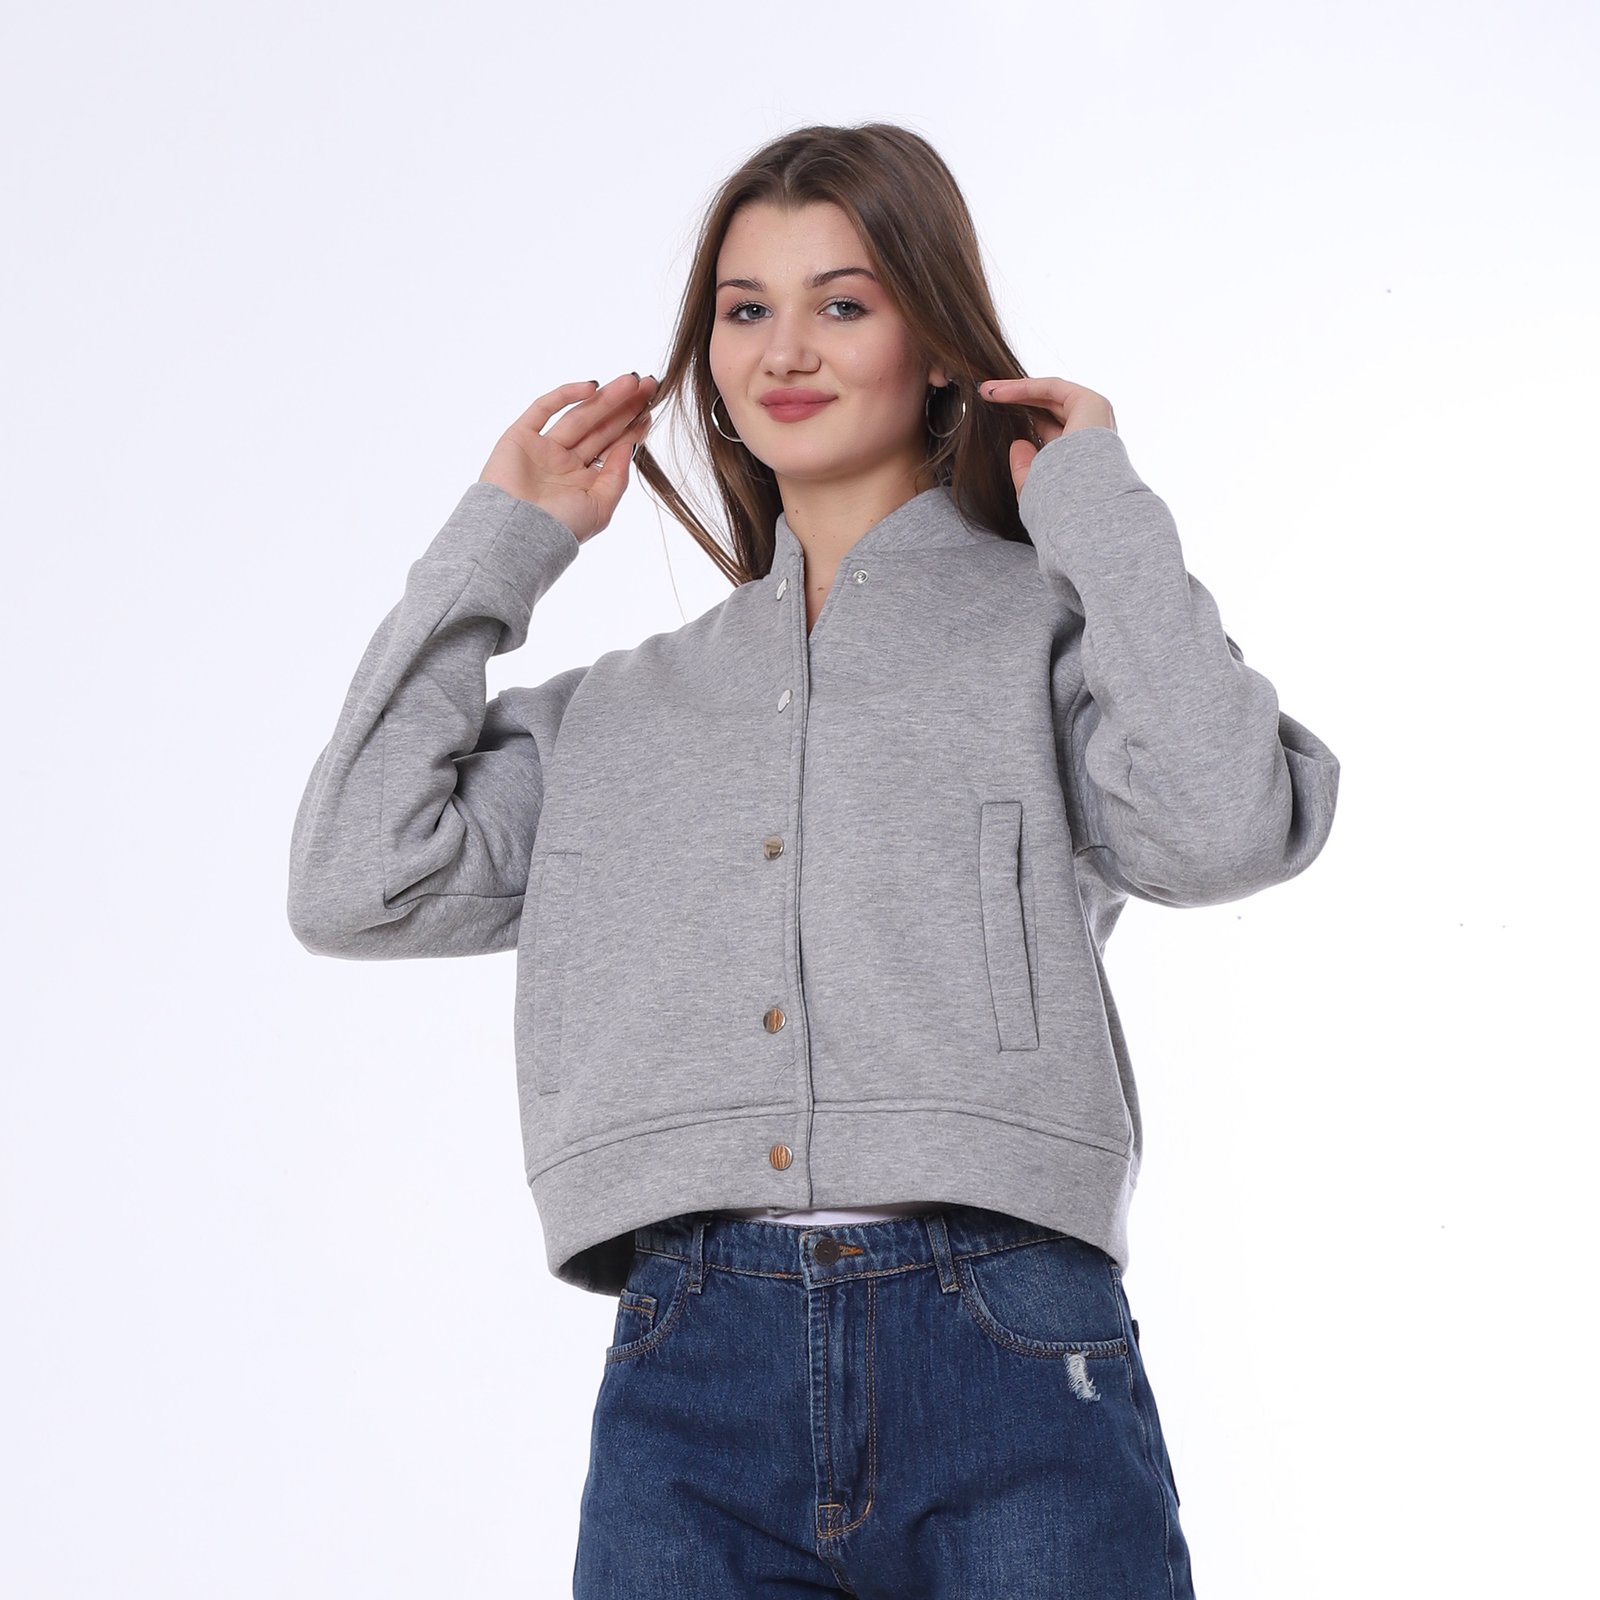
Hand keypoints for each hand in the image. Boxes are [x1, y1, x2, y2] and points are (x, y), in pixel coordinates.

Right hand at [479, 372, 659, 542]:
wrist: (516, 532)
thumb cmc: (560, 528)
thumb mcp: (601, 507)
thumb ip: (616, 477)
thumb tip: (630, 446)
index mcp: (583, 481)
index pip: (612, 447)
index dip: (632, 429)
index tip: (651, 410)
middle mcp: (565, 462)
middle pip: (600, 428)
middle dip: (624, 406)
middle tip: (648, 385)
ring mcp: (543, 448)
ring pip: (579, 416)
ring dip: (605, 398)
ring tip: (630, 382)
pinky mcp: (520, 436)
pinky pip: (544, 409)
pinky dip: (565, 395)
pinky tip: (592, 386)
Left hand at [975, 377, 1116, 498]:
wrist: (1082, 504)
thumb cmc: (1060, 506)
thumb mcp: (1033, 486)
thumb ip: (1024, 468)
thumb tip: (1017, 443)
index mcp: (1080, 455)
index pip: (1049, 428)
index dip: (1022, 419)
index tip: (994, 416)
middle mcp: (1090, 434)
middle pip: (1048, 408)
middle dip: (1016, 399)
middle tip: (986, 394)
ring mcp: (1094, 417)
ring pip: (1049, 395)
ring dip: (1017, 390)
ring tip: (987, 390)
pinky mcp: (1092, 403)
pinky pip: (1053, 388)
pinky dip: (1026, 387)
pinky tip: (999, 393)